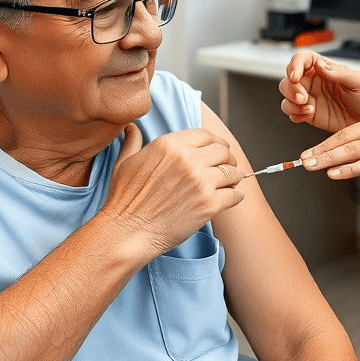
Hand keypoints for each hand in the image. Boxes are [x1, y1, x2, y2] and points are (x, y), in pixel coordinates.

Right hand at [100, 125, 243, 258]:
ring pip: (232, 172)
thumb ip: (133, 142)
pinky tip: (232, 197)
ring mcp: (200, 182)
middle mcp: (188, 159)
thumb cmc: (123, 200)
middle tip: (228, 167)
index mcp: (169, 145)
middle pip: (223, 151)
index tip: (219, 149)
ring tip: (231, 183)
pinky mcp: (209, 204)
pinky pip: (234, 195)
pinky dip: (236, 196)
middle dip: (228, 159)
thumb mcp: (124, 163)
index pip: (206, 135)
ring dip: (234, 177)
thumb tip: (131, 128)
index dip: (216, 142)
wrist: (127, 232)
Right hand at [279, 52, 359, 132]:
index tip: (295, 76)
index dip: (295, 66)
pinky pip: (292, 113)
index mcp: (324, 69)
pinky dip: (295, 115)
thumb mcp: (358, 81)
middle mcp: (314, 82)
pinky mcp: (310, 115)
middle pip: (288, 79)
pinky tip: (308, 116)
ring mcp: (311, 98)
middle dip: (291, 89)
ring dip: (292, 103)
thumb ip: (338, 72)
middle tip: (303, 98)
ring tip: (309, 109)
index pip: (302, 60)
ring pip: (287, 97)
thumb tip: (319, 64)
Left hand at [300, 113, 359, 179]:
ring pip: (350, 151)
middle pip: (342, 141)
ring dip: (327, 160)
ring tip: (310, 166)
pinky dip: (348, 169)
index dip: (323, 144)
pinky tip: (334, 174)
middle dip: (319, 152)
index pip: (343, 133)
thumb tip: (353, 155)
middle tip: (301, 160)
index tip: (308, 153)